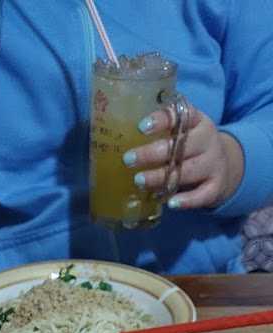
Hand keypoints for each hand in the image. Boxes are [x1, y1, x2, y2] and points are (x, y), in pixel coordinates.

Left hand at [122, 104, 243, 210]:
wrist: (225, 169)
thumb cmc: (192, 148)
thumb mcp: (184, 133)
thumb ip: (163, 131)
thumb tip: (122, 135)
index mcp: (198, 121)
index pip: (182, 115)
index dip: (162, 120)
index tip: (141, 127)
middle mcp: (208, 140)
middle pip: (181, 146)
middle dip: (152, 153)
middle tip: (128, 159)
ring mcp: (213, 164)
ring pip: (187, 171)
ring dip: (161, 177)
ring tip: (139, 180)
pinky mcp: (216, 186)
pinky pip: (201, 195)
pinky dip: (186, 201)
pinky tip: (169, 203)